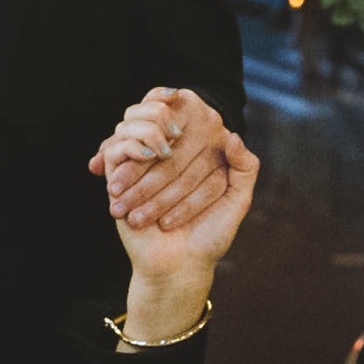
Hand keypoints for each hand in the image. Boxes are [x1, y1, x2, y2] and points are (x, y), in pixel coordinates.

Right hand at [97, 93, 256, 340]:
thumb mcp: (238, 200)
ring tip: (162, 150)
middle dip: (166, 122)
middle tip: (176, 135)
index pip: (182, 109)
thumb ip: (246, 168)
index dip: (181, 99)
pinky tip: (150, 155)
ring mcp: (138, 164)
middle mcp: (163, 154)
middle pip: (156, 111)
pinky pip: (117, 145)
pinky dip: (134, 143)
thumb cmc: (209, 235)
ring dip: (149, 131)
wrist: (180, 265)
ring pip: (133, 122)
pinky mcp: (117, 177)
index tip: (185, 99)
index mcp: (192, 153)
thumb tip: (231, 134)